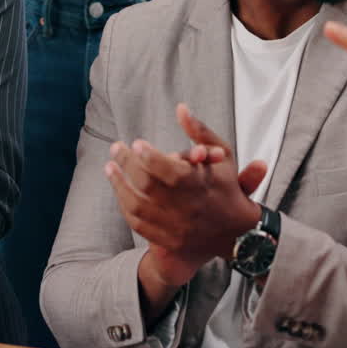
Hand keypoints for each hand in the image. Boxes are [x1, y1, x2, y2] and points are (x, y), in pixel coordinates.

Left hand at [104, 104, 265, 280]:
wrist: (236, 232)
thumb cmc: (227, 187)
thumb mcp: (223, 155)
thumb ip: (201, 131)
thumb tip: (180, 108)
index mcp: (202, 185)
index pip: (171, 171)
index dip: (150, 157)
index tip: (137, 143)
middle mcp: (187, 207)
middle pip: (149, 186)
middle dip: (128, 164)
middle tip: (117, 148)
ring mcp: (175, 226)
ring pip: (138, 205)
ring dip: (119, 184)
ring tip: (110, 167)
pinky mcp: (167, 239)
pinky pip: (138, 222)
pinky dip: (125, 205)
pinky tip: (119, 188)